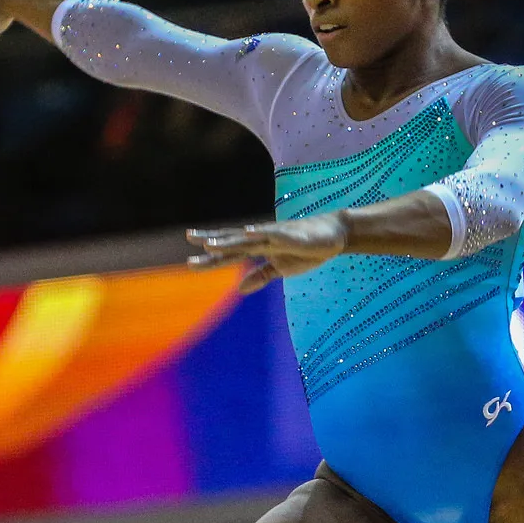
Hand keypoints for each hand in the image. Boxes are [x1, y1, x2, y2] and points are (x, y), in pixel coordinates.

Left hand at [188, 214, 350, 292]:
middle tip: (189, 238)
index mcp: (259, 248)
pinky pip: (275, 234)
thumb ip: (260, 276)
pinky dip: (261, 233)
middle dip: (213, 242)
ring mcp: (276, 236)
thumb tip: (239, 290)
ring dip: (230, 240)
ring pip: (249, 238)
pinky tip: (249, 232)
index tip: (190, 262)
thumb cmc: (307, 249)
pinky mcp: (293, 235)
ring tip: (211, 244)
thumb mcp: (281, 268)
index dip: (212, 257)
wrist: (334, 235)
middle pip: (234, 241)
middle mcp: (263, 239)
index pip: (231, 252)